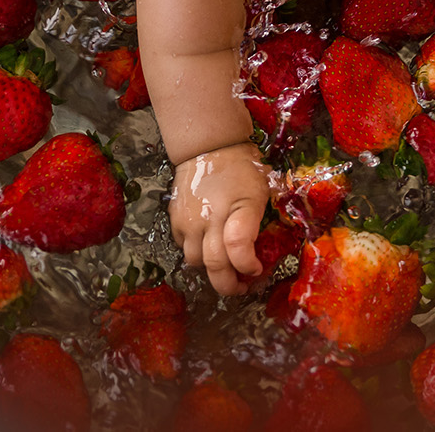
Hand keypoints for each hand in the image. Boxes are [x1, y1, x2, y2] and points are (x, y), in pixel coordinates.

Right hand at [169, 142, 271, 295]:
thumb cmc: (241, 170)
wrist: (208, 147)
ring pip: (196, 262)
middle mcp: (209, 220)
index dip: (248, 267)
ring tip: (224, 265)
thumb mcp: (260, 193)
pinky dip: (196, 252)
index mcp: (237, 211)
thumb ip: (256, 225)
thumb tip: (254, 254)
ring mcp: (188, 221)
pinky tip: (208, 244)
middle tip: (240, 286)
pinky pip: (183, 247)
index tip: (256, 269)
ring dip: (211, 269)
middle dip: (229, 285)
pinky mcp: (174, 219)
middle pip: (214, 266)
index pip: (238, 250)